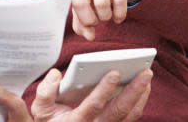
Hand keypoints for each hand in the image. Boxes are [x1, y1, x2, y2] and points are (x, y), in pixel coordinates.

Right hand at [30, 68, 151, 121]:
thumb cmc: (50, 121)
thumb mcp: (40, 110)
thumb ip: (45, 92)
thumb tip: (56, 74)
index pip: (94, 106)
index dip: (104, 89)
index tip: (114, 72)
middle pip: (119, 111)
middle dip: (134, 90)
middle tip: (145, 71)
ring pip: (130, 115)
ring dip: (141, 95)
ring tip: (146, 76)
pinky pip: (131, 117)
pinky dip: (139, 102)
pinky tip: (142, 87)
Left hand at [44, 0, 149, 39]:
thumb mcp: (88, 0)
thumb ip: (82, 18)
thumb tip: (88, 35)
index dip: (48, 3)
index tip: (41, 18)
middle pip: (79, 2)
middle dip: (88, 19)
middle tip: (94, 23)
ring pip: (100, 3)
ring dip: (105, 17)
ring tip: (107, 16)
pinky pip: (118, 1)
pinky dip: (119, 14)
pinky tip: (118, 16)